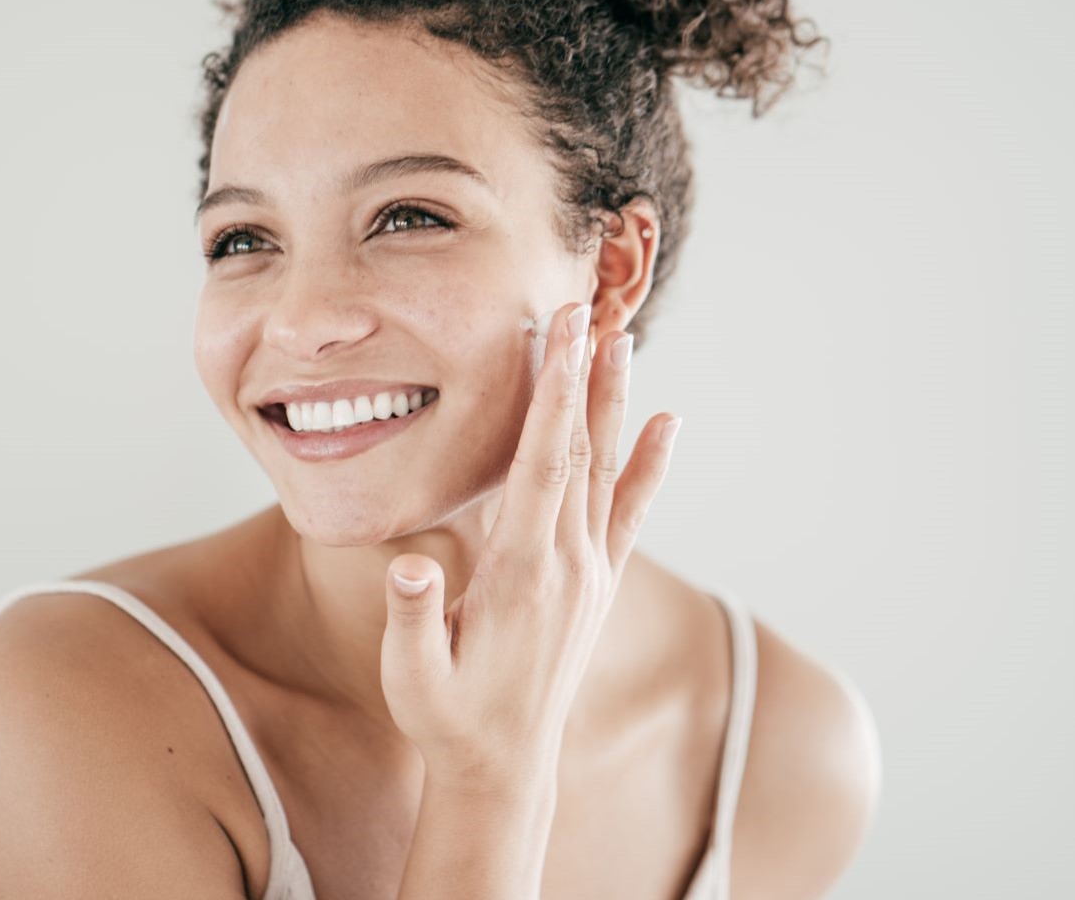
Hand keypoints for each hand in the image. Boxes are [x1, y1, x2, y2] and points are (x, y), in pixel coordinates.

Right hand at [379, 300, 682, 791]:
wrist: (504, 767)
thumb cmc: (446, 717)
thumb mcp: (412, 677)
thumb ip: (411, 621)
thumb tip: (406, 569)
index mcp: (522, 574)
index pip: (542, 466)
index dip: (553, 396)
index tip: (559, 336)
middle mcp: (568, 565)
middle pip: (581, 451)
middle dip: (584, 375)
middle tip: (588, 307)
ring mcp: (590, 573)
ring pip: (608, 470)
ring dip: (615, 402)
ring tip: (621, 338)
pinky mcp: (598, 583)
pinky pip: (631, 511)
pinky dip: (652, 464)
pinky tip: (669, 423)